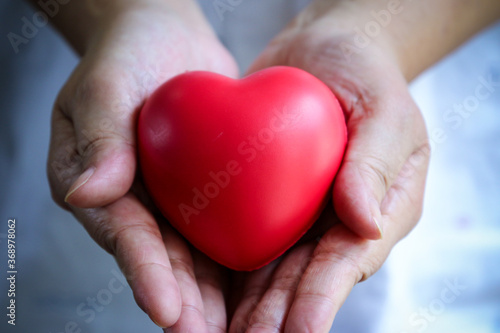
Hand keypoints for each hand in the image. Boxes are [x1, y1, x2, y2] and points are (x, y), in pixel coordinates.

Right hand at [46, 1, 237, 327]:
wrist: (162, 37)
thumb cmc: (126, 54)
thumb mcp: (104, 86)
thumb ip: (99, 136)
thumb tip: (88, 194)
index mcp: (97, 186)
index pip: (124, 235)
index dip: (145, 273)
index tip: (168, 310)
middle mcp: (133, 201)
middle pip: (159, 258)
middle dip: (184, 301)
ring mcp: (168, 198)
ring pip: (190, 254)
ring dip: (211, 294)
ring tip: (237, 327)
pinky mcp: (202, 187)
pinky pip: (218, 224)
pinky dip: (235, 254)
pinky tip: (260, 283)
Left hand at [227, 2, 429, 330]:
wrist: (325, 51)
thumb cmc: (366, 75)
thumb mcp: (385, 110)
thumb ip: (375, 163)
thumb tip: (364, 223)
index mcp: (376, 210)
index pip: (346, 261)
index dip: (321, 296)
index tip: (299, 328)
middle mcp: (335, 224)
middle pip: (304, 278)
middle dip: (275, 315)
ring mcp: (300, 216)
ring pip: (271, 270)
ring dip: (246, 306)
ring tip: (215, 332)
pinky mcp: (267, 200)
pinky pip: (246, 237)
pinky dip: (226, 268)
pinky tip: (204, 293)